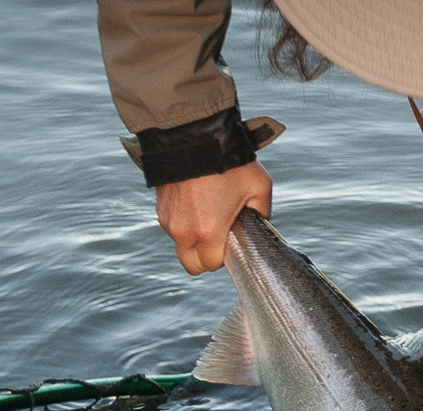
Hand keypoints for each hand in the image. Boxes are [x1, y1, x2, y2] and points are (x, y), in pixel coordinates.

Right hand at [154, 161, 272, 274]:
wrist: (194, 133)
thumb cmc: (228, 159)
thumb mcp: (259, 187)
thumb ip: (262, 214)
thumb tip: (258, 225)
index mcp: (208, 231)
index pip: (212, 265)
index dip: (224, 257)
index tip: (231, 241)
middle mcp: (183, 230)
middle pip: (191, 265)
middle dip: (205, 257)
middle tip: (218, 237)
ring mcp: (168, 219)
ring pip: (180, 244)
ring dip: (193, 237)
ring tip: (207, 210)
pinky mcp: (160, 207)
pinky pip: (173, 226)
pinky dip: (183, 221)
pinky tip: (195, 200)